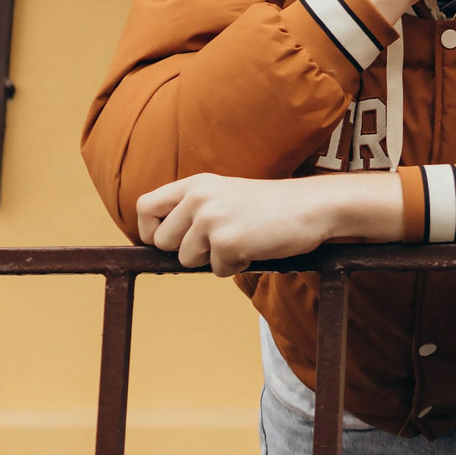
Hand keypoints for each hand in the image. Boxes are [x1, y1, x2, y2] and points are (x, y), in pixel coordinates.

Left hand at [138, 174, 341, 275]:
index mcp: (195, 184)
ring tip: (241, 241)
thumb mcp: (225, 193)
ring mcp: (211, 220)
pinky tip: (255, 247)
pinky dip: (236, 266)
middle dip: (185, 250)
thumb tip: (162, 241)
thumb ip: (194, 208)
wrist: (311, 206)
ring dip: (213, 259)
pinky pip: (217, 270)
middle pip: (161, 241)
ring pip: (187, 260)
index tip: (168, 241)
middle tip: (217, 242)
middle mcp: (198, 198)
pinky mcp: (227, 242)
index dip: (149, 230)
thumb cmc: (271, 206)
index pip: (144, 207)